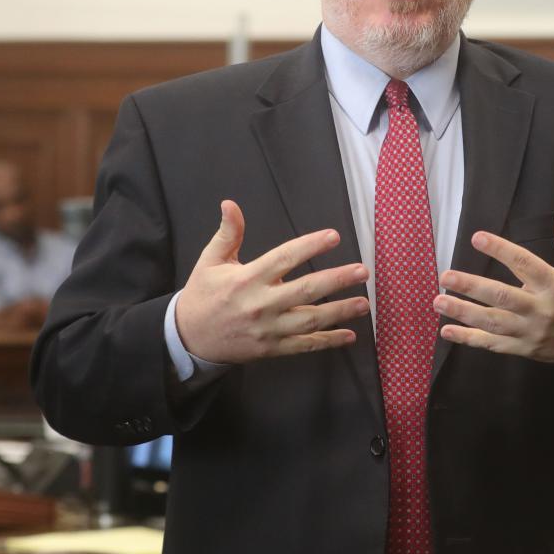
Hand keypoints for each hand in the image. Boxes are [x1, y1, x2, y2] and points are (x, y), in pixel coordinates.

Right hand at [175, 200, 369, 363]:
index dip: (310, 246)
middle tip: (363, 271)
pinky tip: (349, 335)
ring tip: (364, 303)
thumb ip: (228, 233)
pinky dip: (328, 342)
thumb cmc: (203, 295)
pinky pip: (304, 346)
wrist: (189, 338)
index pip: (284, 258)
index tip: (334, 236)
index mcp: (247, 279)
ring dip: (340, 312)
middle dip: (337, 280)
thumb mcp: (210, 261)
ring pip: (310, 321)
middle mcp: (261, 304)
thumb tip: (230, 204)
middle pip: (306, 290)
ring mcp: (268, 329)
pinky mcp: (271, 349)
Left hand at [434, 204, 553, 374]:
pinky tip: (446, 330)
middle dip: (471, 287)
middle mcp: (542, 310)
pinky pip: (493, 344)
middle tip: (446, 275)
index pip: (524, 264)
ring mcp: (532, 333)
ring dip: (463, 312)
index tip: (477, 238)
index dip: (500, 250)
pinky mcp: (525, 349)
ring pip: (493, 323)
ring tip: (438, 301)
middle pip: (502, 297)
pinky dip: (469, 339)